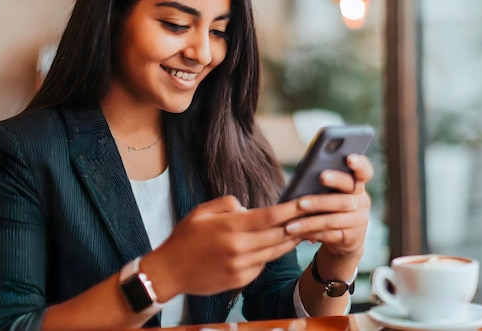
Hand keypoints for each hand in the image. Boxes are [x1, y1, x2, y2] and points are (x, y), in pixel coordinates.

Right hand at [145, 195, 304, 300]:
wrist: (169, 272)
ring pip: (275, 251)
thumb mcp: (201, 212)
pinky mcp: (240, 280)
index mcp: (230, 227)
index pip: (270, 216)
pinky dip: (271, 254)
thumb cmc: (184, 238)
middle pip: (279, 234)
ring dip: (290, 240)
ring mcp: (241, 266)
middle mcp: (239, 247)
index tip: (306, 202)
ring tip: (303, 229)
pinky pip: (263, 264)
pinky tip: (276, 245)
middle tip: (313, 214)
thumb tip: (249, 208)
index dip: (291, 209)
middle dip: (298, 224)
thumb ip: (227, 204)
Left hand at [283, 154, 372, 265]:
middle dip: (332, 185)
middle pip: (347, 193)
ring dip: (311, 218)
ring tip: (291, 219)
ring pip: (333, 218)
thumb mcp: (330, 193)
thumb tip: (304, 171)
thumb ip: (322, 181)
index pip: (364, 172)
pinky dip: (311, 232)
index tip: (349, 157)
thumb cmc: (329, 206)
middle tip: (320, 177)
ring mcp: (359, 221)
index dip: (359, 164)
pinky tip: (297, 231)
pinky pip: (329, 234)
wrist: (343, 239)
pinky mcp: (351, 238)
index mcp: (357, 185)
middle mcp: (362, 201)